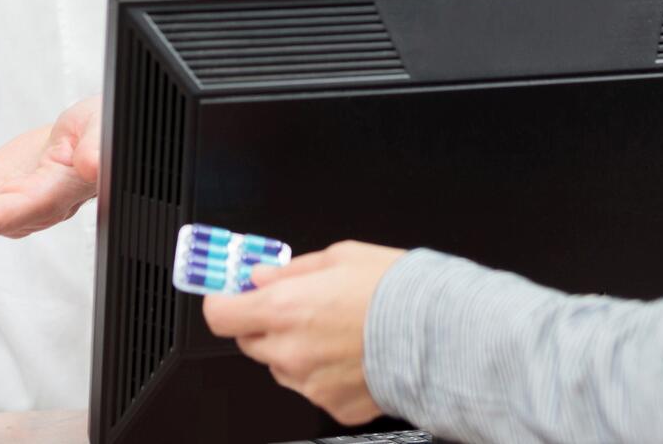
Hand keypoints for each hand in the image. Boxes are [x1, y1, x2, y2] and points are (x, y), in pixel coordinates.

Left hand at [201, 241, 406, 427]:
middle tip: (297, 306)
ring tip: (334, 330)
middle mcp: (290, 350)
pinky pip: (312, 387)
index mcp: (285, 308)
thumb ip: (291, 270)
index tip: (233, 294)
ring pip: (280, 366)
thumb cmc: (398, 290)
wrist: (442, 334)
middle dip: (265, 322)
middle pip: (248, 341)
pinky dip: (323, 372)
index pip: (220, 314)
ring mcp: (309, 383)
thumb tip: (261, 275)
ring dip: (293, 349)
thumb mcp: (339, 256)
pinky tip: (351, 353)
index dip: (225, 301)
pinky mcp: (331, 406)